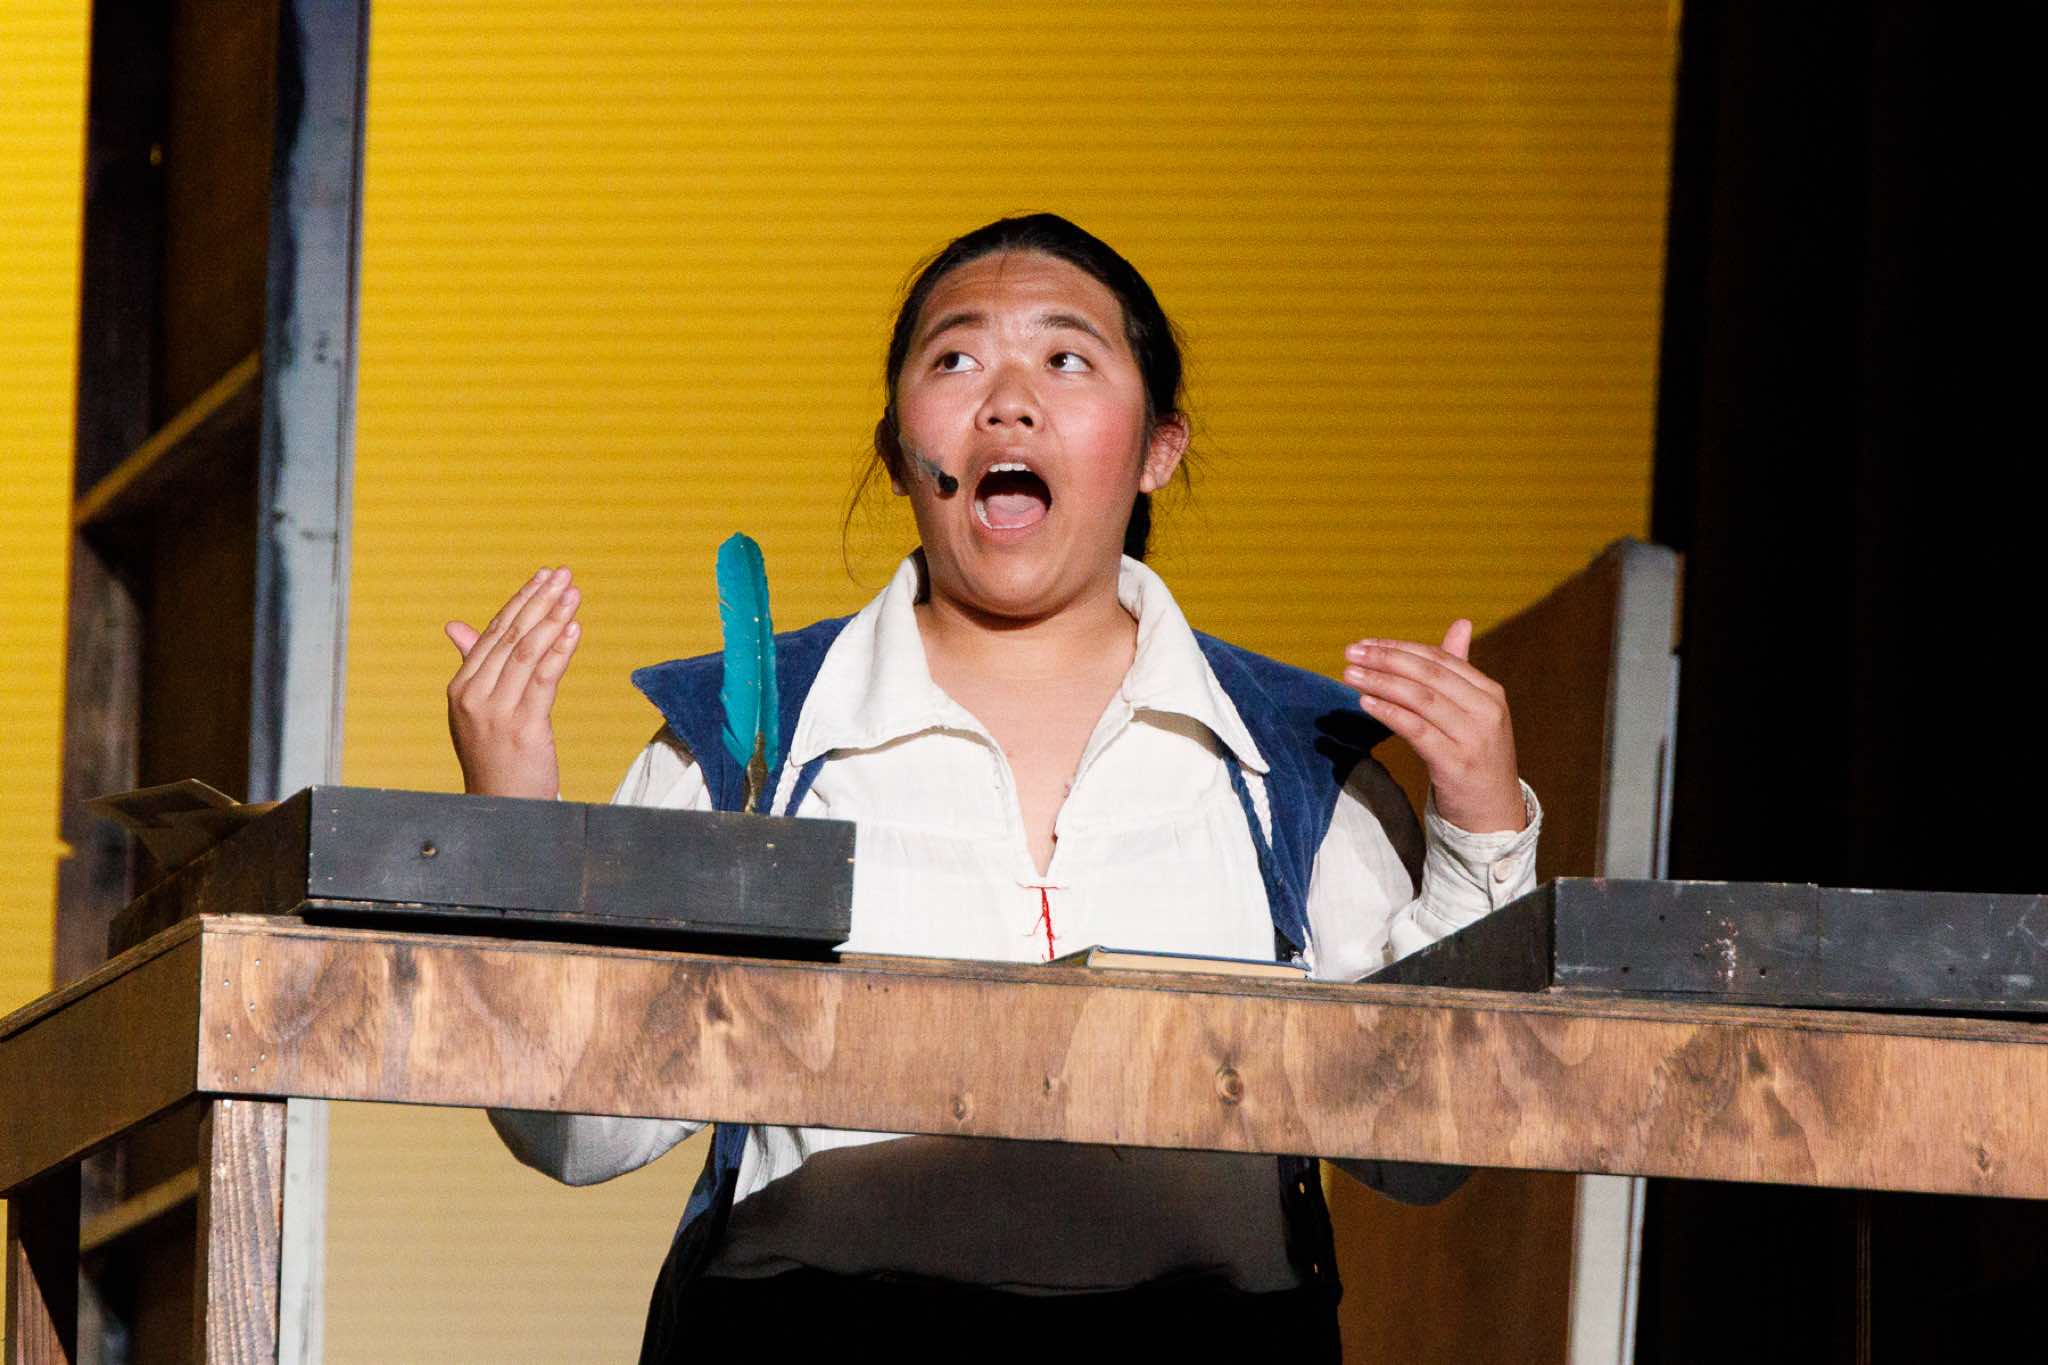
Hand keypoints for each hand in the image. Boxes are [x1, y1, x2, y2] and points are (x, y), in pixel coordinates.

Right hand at [445, 567, 582, 798]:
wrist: (500, 806)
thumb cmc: (494, 755)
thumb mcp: (476, 708)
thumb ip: (474, 664)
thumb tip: (455, 626)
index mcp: (461, 686)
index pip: (494, 632)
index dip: (521, 601)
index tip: (544, 576)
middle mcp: (474, 695)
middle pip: (511, 636)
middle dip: (540, 601)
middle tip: (564, 574)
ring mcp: (496, 712)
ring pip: (527, 653)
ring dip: (553, 619)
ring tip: (573, 594)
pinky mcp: (523, 728)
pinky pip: (544, 681)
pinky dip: (560, 651)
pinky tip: (574, 629)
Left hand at [1342, 619, 1525, 832]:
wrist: (1493, 816)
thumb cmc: (1476, 758)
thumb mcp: (1473, 712)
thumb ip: (1459, 671)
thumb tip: (1461, 623)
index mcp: (1489, 692)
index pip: (1439, 659)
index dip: (1400, 648)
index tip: (1366, 643)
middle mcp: (1485, 711)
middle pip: (1428, 675)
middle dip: (1385, 660)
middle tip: (1351, 652)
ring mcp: (1473, 738)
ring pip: (1421, 699)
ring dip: (1381, 682)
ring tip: (1350, 674)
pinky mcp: (1456, 763)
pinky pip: (1417, 731)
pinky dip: (1389, 713)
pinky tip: (1365, 703)